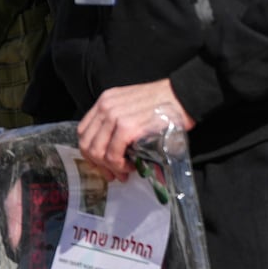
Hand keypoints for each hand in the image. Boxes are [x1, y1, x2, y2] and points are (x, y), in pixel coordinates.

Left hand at [77, 79, 195, 180]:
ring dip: (109, 167)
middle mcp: (106, 106)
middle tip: (114, 173)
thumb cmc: (165, 102)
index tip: (103, 163)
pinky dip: (119, 165)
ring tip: (125, 170)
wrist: (184, 95)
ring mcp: (115, 116)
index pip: (84, 131)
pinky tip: (131, 166)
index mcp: (106, 100)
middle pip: (87, 143)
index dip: (90, 152)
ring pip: (97, 152)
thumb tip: (114, 151)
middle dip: (98, 164)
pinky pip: (112, 155)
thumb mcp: (133, 106)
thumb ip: (120, 123)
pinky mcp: (127, 127)